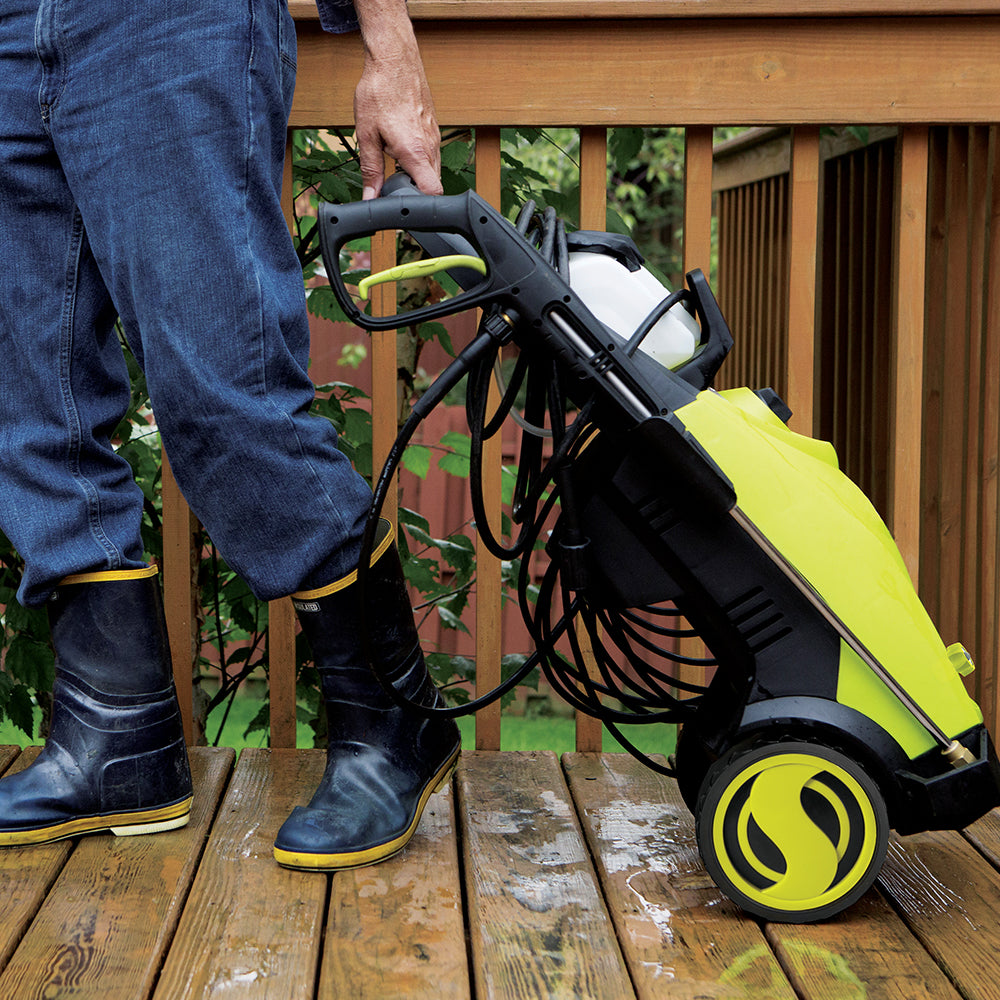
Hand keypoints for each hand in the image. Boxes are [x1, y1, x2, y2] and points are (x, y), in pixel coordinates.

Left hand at [352, 3, 441, 198]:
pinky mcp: (433, 129)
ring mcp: (434, 137)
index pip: (432, 192)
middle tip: (394, 190)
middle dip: (416, 193)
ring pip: (432, 170)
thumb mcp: (366, 135)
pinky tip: (402, 152)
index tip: (407, 208)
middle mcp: (430, 147)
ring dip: (417, 176)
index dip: (422, 206)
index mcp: (414, 151)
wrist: (394, 58)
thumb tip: (370, 197)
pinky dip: (419, 161)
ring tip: (396, 169)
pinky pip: (431, 155)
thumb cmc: (380, 91)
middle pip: (432, 185)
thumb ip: (370, 170)